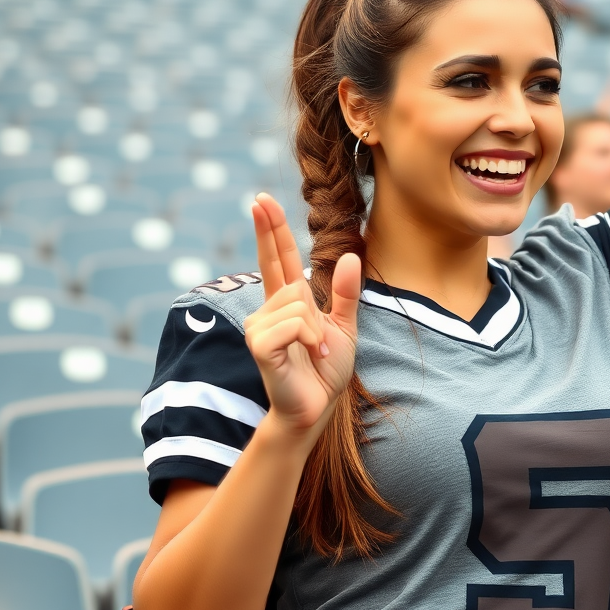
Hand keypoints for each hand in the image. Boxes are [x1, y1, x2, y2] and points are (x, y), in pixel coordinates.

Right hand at [243, 194, 359, 443]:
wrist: (317, 410)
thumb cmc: (325, 372)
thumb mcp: (344, 326)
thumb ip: (345, 292)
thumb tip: (350, 255)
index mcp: (286, 303)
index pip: (276, 257)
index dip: (269, 228)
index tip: (261, 200)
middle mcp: (267, 310)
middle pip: (286, 270)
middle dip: (283, 258)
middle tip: (311, 321)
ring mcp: (259, 326)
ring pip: (297, 300)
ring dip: (317, 329)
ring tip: (314, 352)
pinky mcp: (260, 344)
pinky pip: (295, 322)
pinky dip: (312, 339)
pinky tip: (309, 358)